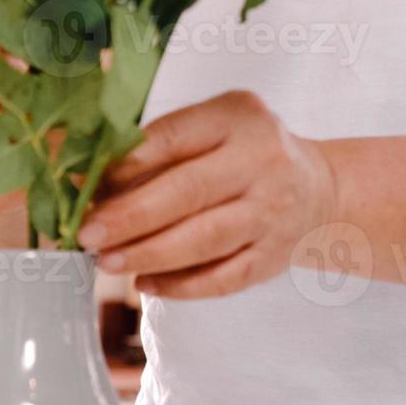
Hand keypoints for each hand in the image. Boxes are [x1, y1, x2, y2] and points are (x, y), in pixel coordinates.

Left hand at [78, 90, 338, 298]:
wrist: (317, 188)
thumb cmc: (240, 153)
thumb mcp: (210, 127)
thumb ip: (157, 149)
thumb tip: (89, 187)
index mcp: (237, 118)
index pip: (177, 137)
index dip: (131, 162)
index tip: (92, 186)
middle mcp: (261, 162)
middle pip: (190, 192)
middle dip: (132, 216)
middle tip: (88, 234)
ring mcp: (272, 211)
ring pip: (206, 239)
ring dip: (150, 254)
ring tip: (106, 262)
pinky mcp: (274, 255)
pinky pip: (225, 277)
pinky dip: (182, 285)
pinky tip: (145, 283)